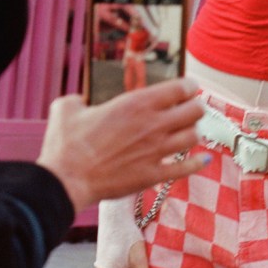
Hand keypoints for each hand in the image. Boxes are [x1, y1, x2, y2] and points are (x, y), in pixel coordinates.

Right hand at [37, 80, 207, 210]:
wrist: (66, 180)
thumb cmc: (65, 144)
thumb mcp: (66, 108)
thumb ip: (78, 100)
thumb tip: (79, 102)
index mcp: (136, 104)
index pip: (181, 88)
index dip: (189, 87)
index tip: (188, 89)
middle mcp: (153, 125)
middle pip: (195, 111)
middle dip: (195, 108)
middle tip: (188, 111)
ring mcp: (156, 151)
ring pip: (194, 137)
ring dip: (192, 133)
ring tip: (186, 133)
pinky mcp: (154, 175)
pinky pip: (186, 168)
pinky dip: (197, 163)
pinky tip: (202, 160)